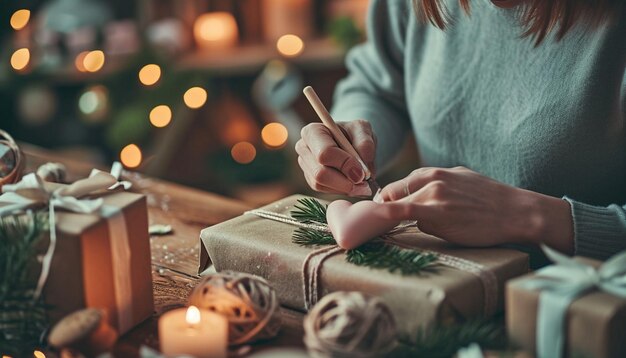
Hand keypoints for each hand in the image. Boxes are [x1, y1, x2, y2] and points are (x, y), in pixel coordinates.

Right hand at [296, 120, 375, 195]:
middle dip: (344, 182)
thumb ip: (365, 143)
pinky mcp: (310, 179)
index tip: (362, 173)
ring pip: (320, 184)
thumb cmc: (355, 133)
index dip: (344, 164)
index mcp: (313, 132)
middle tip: (363, 183)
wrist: (352, 143)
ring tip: (362, 184)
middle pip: (319, 173)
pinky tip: (352, 184)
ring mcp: (305, 165)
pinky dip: (340, 190)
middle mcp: (304, 148)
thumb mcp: (363, 130)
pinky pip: (323, 190)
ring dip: (344, 188)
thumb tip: (363, 163)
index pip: (325, 153)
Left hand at [378, 167, 574, 252]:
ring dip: (394, 221)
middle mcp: (431, 179)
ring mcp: (432, 194)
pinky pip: (403, 212)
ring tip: (390, 234)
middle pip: (393, 194)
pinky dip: (387, 215)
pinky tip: (376, 220)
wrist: (516, 211)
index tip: (381, 211)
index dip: (387, 200)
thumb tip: (420, 199)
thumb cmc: (491, 200)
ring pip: (400, 207)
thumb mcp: (461, 181)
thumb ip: (437, 186)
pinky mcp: (436, 212)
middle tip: (378, 225)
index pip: (399, 184)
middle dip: (384, 209)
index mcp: (435, 172)